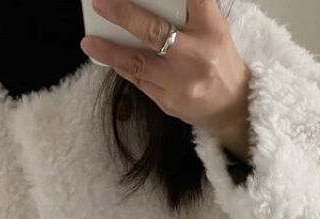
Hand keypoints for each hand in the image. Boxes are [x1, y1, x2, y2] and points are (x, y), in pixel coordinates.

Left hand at [81, 0, 251, 161]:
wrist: (230, 107)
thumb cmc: (217, 60)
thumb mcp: (214, 29)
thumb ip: (190, 12)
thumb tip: (150, 4)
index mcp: (212, 30)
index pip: (196, 0)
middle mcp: (196, 55)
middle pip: (155, 32)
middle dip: (125, 16)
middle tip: (101, 3)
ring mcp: (180, 82)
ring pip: (139, 63)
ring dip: (110, 51)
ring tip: (89, 41)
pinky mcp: (168, 101)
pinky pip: (138, 81)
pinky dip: (121, 66)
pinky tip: (105, 56)